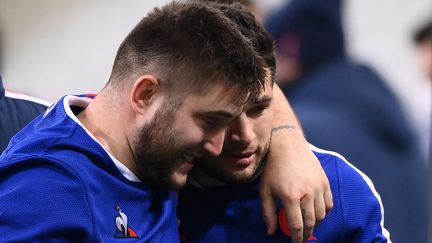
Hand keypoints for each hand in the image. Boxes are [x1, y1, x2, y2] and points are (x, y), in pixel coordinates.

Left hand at [259, 126, 332, 242]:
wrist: (288, 146)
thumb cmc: (273, 169)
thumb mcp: (264, 190)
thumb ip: (267, 213)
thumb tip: (271, 232)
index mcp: (290, 196)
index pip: (297, 225)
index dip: (296, 238)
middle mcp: (307, 192)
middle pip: (311, 222)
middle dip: (306, 233)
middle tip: (301, 237)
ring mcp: (318, 187)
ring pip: (322, 215)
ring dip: (315, 223)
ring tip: (307, 224)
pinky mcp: (325, 182)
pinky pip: (329, 204)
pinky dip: (324, 212)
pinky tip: (316, 213)